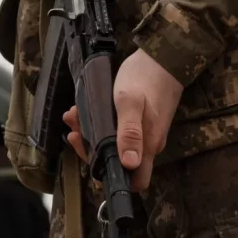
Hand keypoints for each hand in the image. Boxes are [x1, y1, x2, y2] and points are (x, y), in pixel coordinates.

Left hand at [62, 49, 182, 191]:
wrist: (163, 56)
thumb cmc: (144, 78)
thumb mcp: (130, 102)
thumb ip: (129, 133)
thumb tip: (129, 164)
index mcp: (148, 146)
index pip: (135, 181)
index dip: (113, 178)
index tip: (91, 158)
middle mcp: (148, 145)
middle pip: (120, 164)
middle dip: (93, 151)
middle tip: (74, 131)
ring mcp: (145, 134)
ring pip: (116, 146)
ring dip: (93, 136)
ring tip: (75, 117)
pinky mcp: (141, 123)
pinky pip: (118, 132)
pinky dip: (101, 125)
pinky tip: (86, 111)